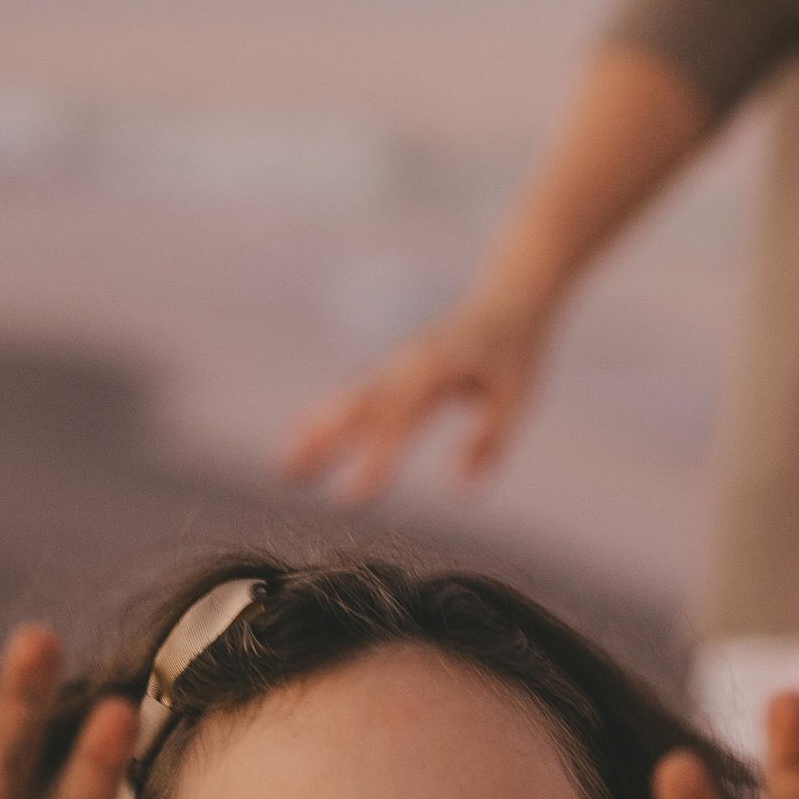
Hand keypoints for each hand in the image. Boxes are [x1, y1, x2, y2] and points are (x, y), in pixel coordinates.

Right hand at [277, 297, 548, 503]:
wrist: (504, 301)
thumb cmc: (513, 353)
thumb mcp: (515, 396)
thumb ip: (489, 440)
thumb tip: (460, 490)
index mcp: (435, 372)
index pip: (400, 421)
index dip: (375, 459)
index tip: (354, 498)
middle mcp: (404, 367)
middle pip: (358, 409)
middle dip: (325, 442)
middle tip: (291, 476)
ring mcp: (392, 367)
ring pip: (347, 402)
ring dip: (314, 432)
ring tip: (283, 468)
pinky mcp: (389, 372)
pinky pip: (351, 396)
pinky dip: (323, 417)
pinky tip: (297, 443)